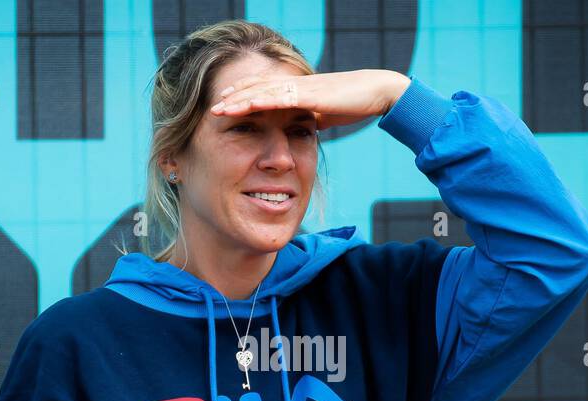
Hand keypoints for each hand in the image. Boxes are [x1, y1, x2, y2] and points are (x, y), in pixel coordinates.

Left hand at [209, 69, 410, 130]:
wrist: (376, 93)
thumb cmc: (353, 103)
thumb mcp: (325, 115)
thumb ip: (311, 119)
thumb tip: (303, 129)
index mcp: (296, 90)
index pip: (262, 90)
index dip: (242, 97)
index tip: (224, 107)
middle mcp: (294, 85)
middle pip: (256, 88)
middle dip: (233, 98)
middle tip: (211, 107)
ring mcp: (301, 88)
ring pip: (262, 91)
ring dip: (239, 99)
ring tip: (219, 108)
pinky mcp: (310, 94)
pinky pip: (280, 96)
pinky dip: (261, 99)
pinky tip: (246, 104)